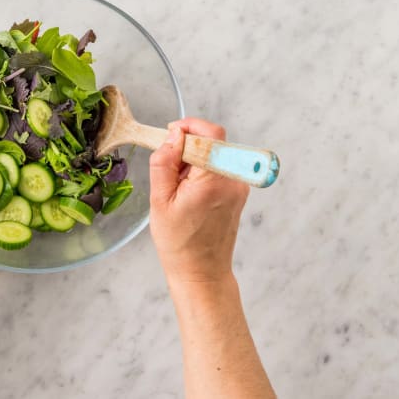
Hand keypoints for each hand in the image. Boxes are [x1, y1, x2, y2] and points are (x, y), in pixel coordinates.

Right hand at [149, 118, 249, 283]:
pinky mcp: (238, 194)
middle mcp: (233, 181)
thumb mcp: (160, 200)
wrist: (201, 272)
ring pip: (215, 155)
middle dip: (187, 147)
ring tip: (177, 186)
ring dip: (194, 161)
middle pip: (213, 142)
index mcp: (214, 180)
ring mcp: (239, 188)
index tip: (170, 134)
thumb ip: (164, 163)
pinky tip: (188, 194)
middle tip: (168, 167)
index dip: (189, 127)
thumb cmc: (179, 243)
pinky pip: (220, 170)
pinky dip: (202, 173)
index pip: (211, 133)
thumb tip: (171, 137)